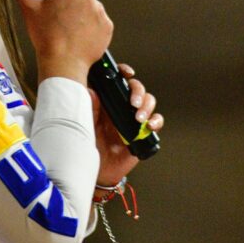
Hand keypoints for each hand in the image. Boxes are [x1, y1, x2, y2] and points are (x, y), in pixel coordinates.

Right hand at [13, 0, 112, 85]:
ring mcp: (100, 12)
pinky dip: (94, 26)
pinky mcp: (107, 26)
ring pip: (93, 6)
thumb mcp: (29, 11)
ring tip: (73, 26)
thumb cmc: (46, 38)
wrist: (63, 63)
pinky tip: (82, 34)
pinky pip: (101, 21)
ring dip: (86, 12)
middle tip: (65, 12)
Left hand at [92, 63, 163, 186]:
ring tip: (139, 118)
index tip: (128, 73)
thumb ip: (90, 110)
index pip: (119, 80)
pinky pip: (156, 121)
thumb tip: (90, 92)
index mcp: (109, 100)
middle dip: (138, 92)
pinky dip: (156, 121)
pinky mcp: (144, 132)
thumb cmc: (91, 145)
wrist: (99, 170)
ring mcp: (135, 118)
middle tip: (133, 103)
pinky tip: (150, 126)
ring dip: (147, 106)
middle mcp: (124, 106)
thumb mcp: (87, 126)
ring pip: (149, 101)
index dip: (125, 72)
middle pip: (137, 88)